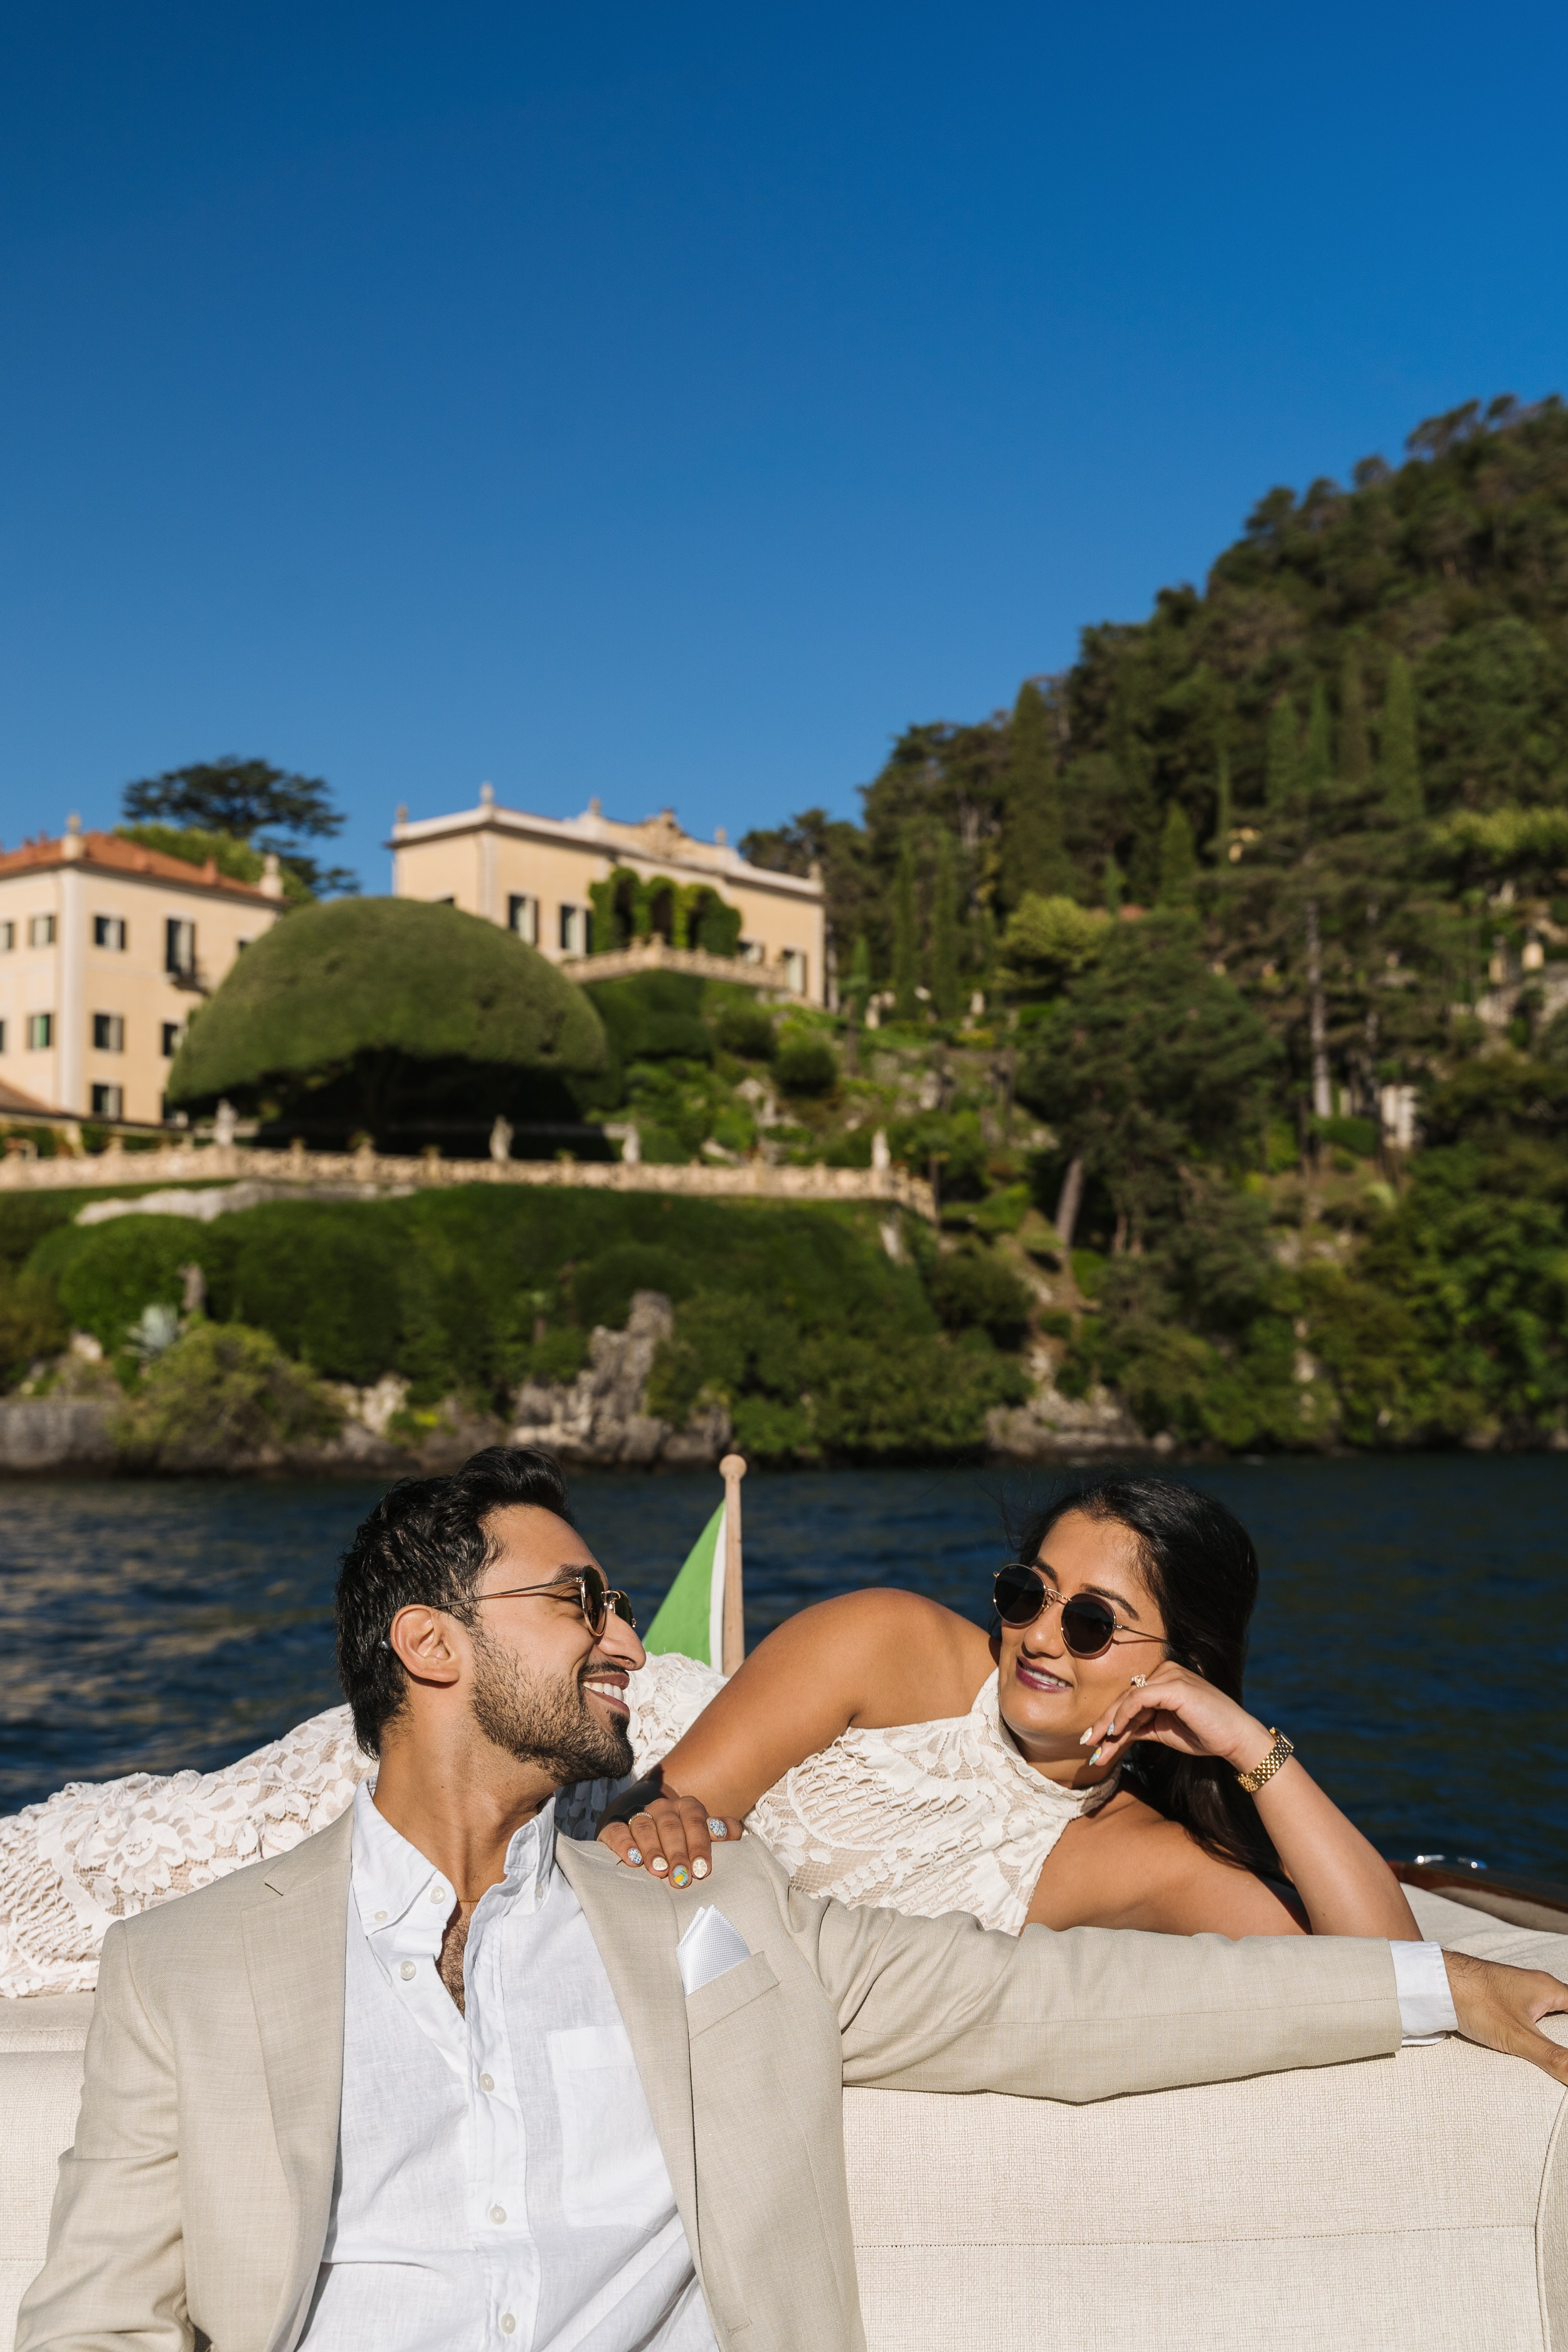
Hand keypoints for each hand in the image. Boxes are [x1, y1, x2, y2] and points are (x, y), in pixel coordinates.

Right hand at [597, 1789, 743, 1888]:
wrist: (646, 1827)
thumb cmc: (684, 1839)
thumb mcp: (704, 1833)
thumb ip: (724, 1830)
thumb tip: (730, 1833)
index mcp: (687, 1807)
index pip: (695, 1820)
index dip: (699, 1844)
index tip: (702, 1870)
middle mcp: (661, 1807)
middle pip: (670, 1826)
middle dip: (677, 1853)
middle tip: (681, 1878)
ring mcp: (637, 1814)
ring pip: (644, 1826)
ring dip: (652, 1849)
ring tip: (658, 1871)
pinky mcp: (613, 1825)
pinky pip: (617, 1830)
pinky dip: (624, 1844)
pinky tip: (632, 1860)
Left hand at [1077, 1659, 1271, 1773]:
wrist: (1236, 1739)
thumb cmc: (1205, 1734)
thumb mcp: (1164, 1732)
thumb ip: (1140, 1728)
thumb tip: (1111, 1736)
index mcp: (1165, 1678)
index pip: (1130, 1698)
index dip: (1109, 1720)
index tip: (1094, 1742)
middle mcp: (1166, 1671)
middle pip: (1125, 1697)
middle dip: (1104, 1723)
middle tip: (1086, 1744)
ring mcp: (1171, 1675)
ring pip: (1128, 1698)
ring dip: (1110, 1724)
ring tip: (1096, 1746)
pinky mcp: (1174, 1685)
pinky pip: (1139, 1699)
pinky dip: (1124, 1716)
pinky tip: (1115, 1732)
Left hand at [1445, 1950, 1567, 2083]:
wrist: (1434, 1983)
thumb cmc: (1476, 2001)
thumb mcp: (1519, 2036)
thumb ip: (1554, 2058)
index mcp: (1550, 1989)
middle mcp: (1537, 1987)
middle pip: (1566, 2012)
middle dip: (1565, 2035)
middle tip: (1562, 2061)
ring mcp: (1518, 1993)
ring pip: (1549, 2016)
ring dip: (1556, 2036)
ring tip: (1557, 2059)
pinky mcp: (1501, 2001)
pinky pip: (1530, 2018)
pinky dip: (1537, 2034)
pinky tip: (1534, 2049)